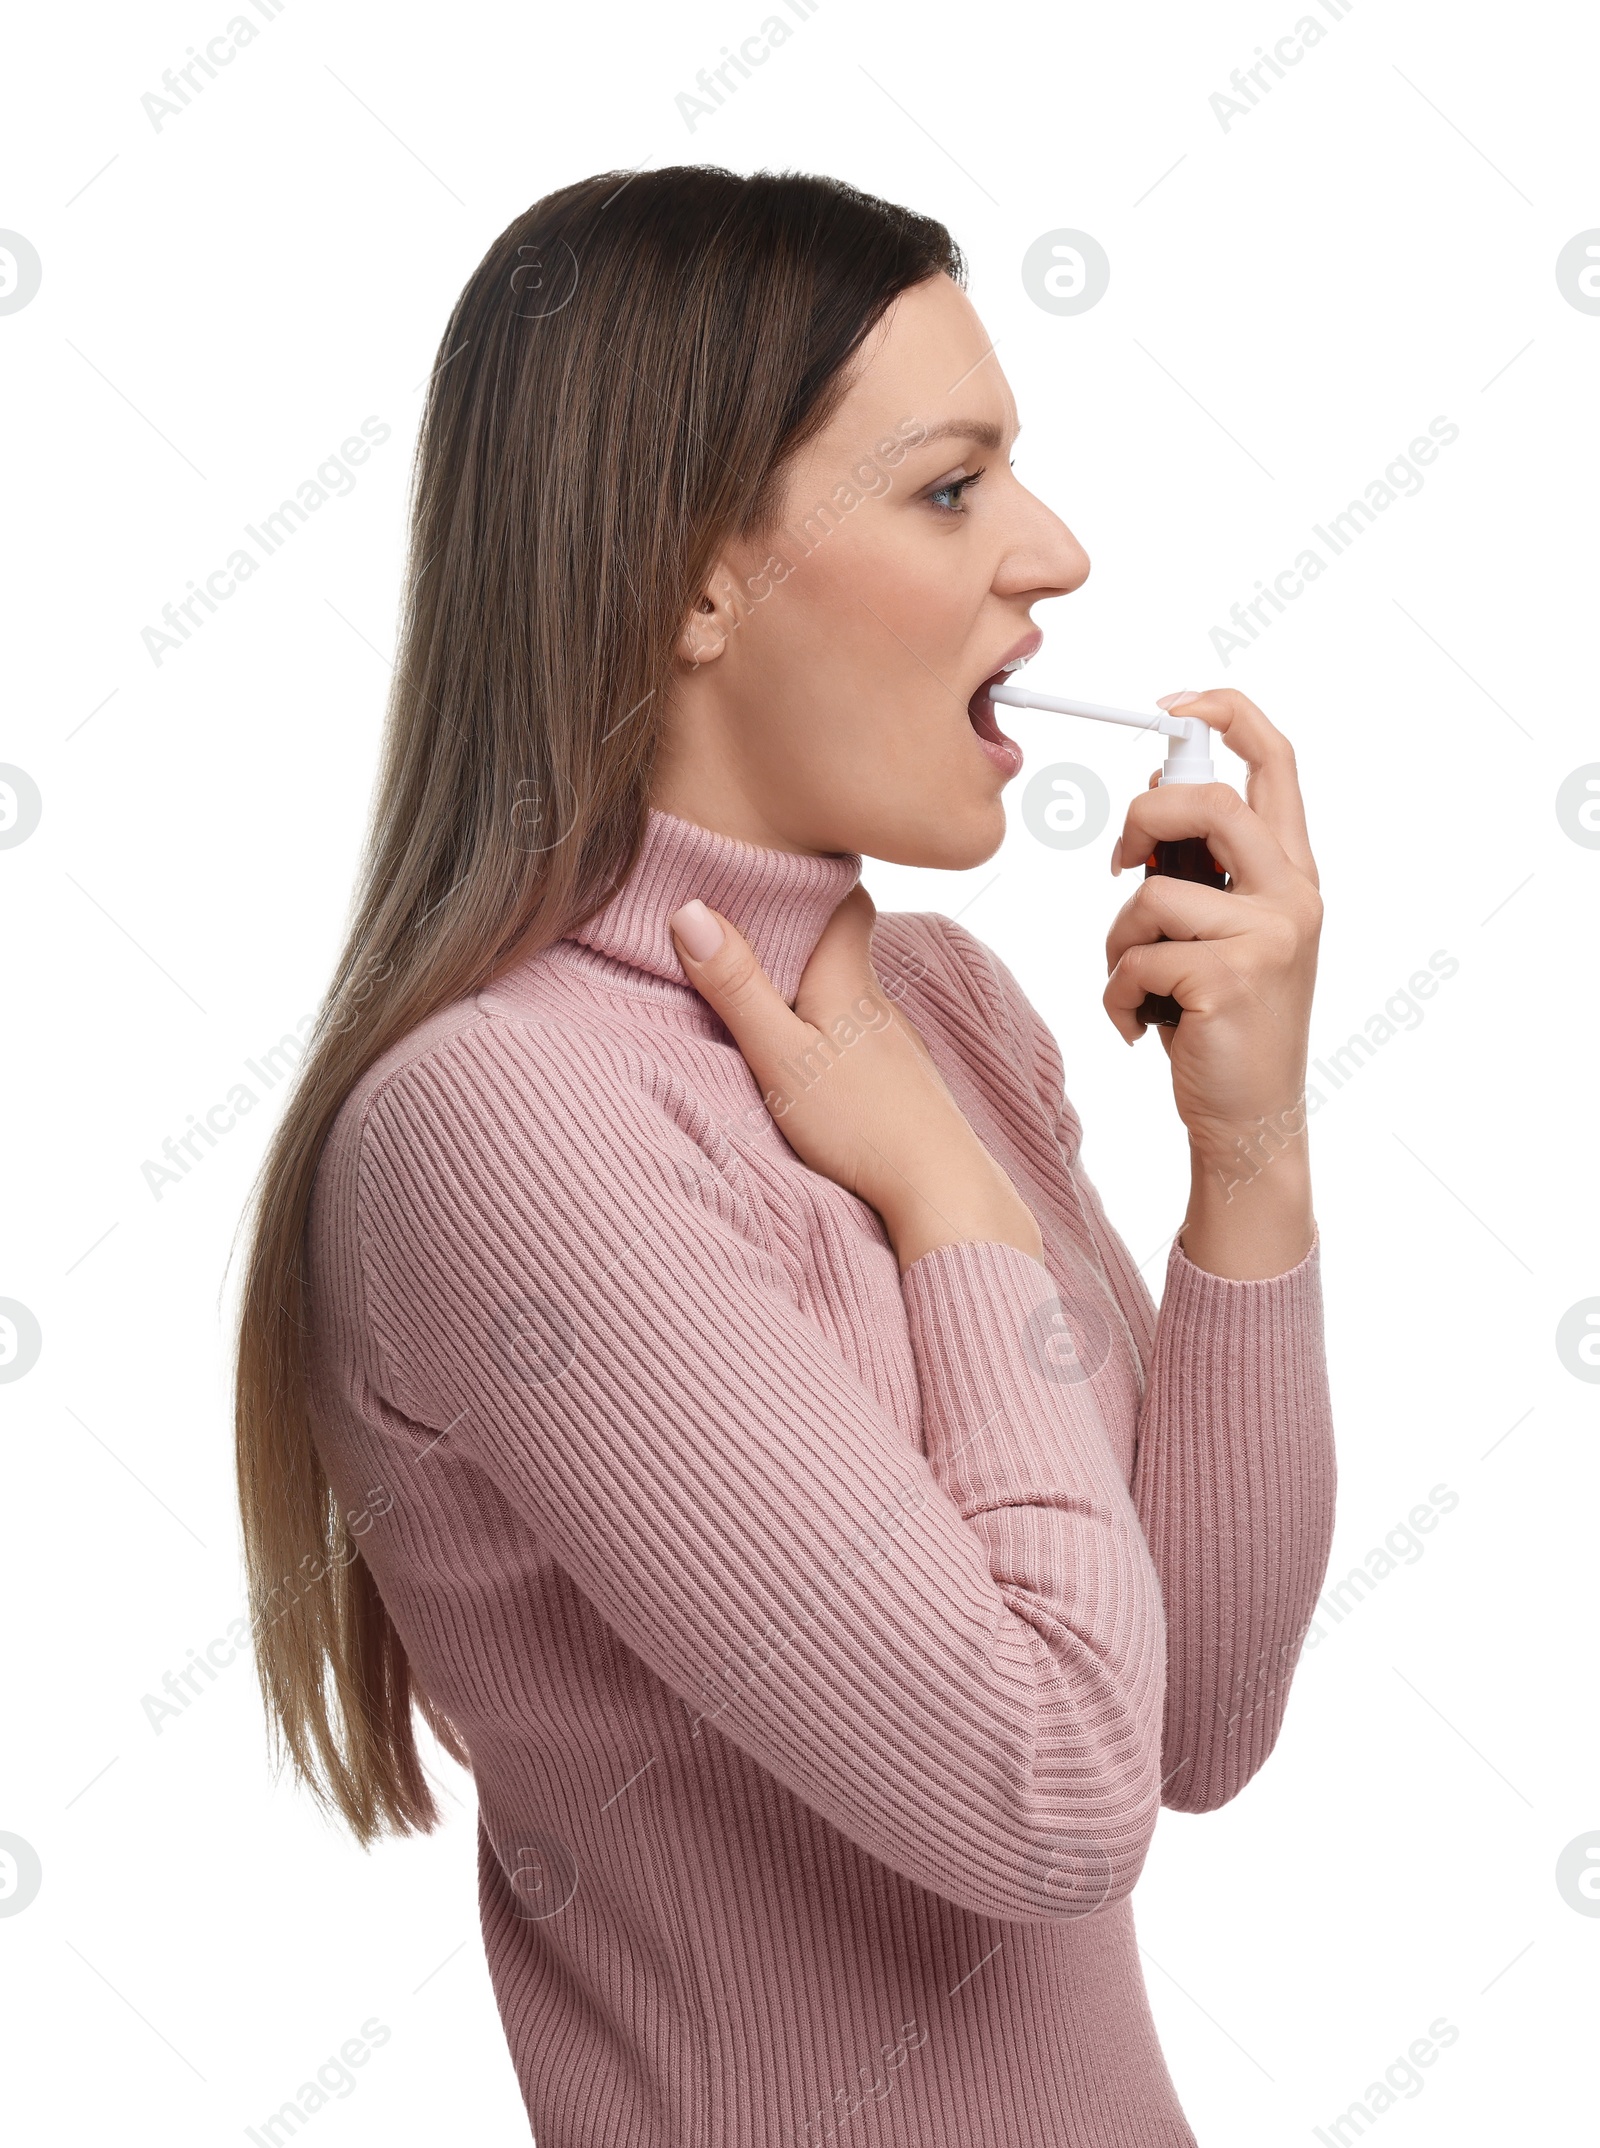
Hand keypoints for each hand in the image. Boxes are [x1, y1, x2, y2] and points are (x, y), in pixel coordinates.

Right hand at [669, 886, 1043, 1272]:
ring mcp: (896, 1044)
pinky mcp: (902, 1083)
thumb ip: (736, 988)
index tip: (768, 867)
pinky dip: (831, 1025)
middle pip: (844, 942)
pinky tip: (812, 1051)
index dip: (812, 876)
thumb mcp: (780, 1057)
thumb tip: (689, 910)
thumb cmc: (861, 1125)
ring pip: (852, 990)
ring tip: (766, 984)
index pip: (845, 898)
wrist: (944, 1190)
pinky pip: (860, 1033)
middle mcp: (879, 1001)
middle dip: (803, 927)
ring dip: (815, 981)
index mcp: (849, 979)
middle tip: (750, 920)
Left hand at [1105, 687, 1322, 1168]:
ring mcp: (1267, 939)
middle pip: (1208, 803)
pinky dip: (1115, 996)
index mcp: (1294, 873)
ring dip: (1119, 943)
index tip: (1170, 706)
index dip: (1224, 713)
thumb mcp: (1226, 931)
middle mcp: (1293, 896)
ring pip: (1151, 895)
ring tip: (1139, 987)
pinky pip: (1134, 958)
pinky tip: (1141, 1028)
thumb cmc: (1225, 1022)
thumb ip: (1203, 865)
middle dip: (1142, 823)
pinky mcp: (1228, 981)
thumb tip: (1158, 785)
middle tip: (1118, 865)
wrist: (1250, 1118)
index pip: (1275, 760)